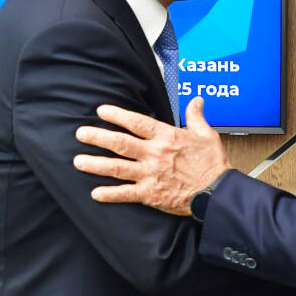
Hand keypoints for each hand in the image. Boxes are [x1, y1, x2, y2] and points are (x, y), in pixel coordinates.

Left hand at [73, 97, 230, 215]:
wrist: (217, 192)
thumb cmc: (213, 164)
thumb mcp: (207, 135)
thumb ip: (196, 116)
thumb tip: (196, 100)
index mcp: (167, 137)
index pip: (137, 122)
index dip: (117, 115)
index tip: (101, 111)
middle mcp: (155, 154)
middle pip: (120, 143)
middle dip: (97, 137)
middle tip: (80, 133)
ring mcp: (150, 175)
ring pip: (117, 167)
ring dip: (96, 164)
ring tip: (78, 161)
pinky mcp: (150, 194)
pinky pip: (126, 194)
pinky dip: (110, 194)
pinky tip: (95, 193)